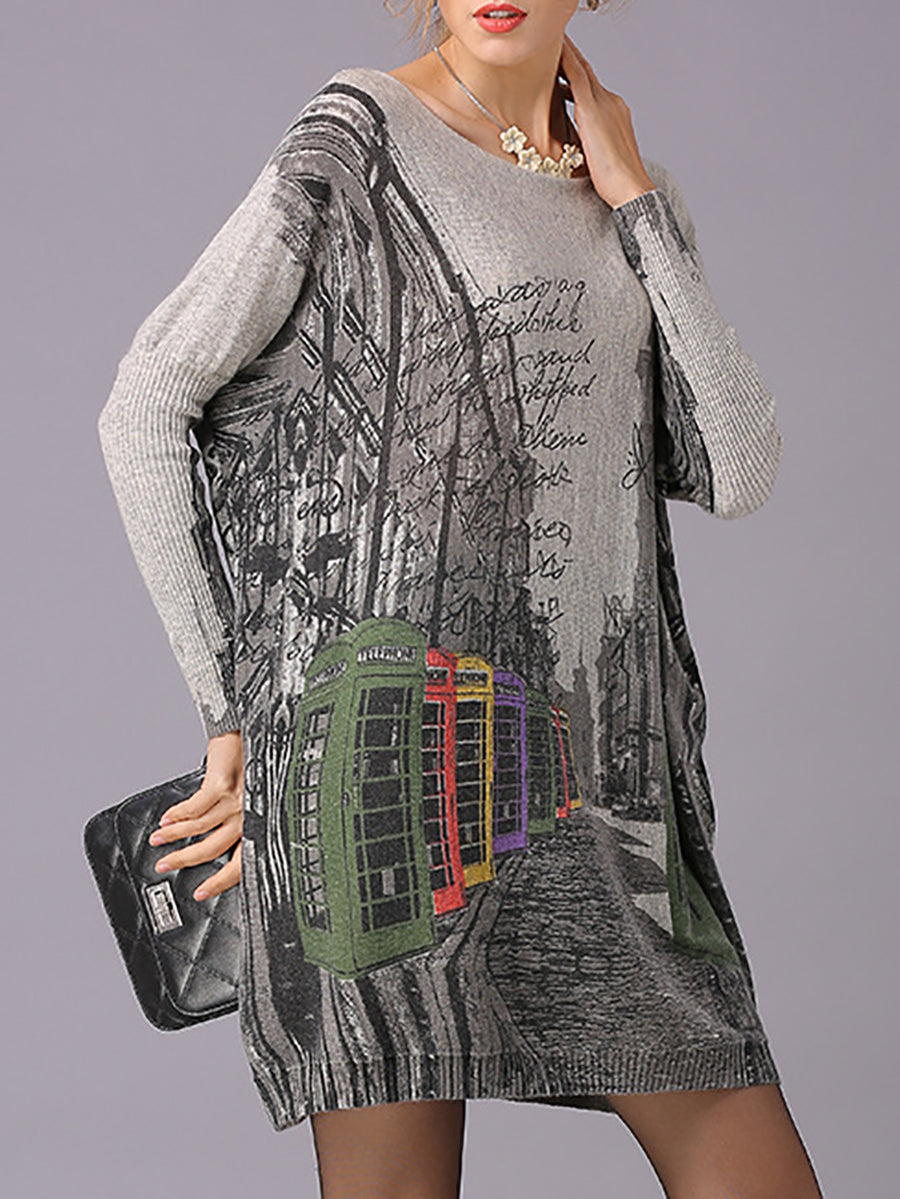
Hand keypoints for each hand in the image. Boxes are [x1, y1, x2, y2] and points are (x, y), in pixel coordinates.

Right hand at [147, 729, 243, 901]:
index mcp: (257, 821)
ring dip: (174, 835)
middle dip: (185, 861)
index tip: (200, 893)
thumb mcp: (249, 796)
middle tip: (164, 865)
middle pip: (214, 849)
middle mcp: (249, 813)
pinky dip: (177, 815)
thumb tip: (212, 844)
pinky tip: (167, 818)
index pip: (241, 861)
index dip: (220, 882)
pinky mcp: (223, 785)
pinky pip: (194, 808)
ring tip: (158, 838)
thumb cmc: (252, 763)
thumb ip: (235, 820)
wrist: (252, 730)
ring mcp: (238, 799)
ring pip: (200, 829)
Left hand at [558, 35, 656, 208]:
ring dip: (567, 56)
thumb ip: (588, 143)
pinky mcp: (592, 111)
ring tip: (551, 47)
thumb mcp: (600, 156)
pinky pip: (576, 78)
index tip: (564, 69)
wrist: (630, 188)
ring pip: (582, 71)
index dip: (579, 77)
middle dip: (572, 60)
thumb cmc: (616, 182)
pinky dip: (566, 63)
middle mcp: (612, 102)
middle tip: (556, 47)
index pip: (594, 89)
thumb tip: (575, 147)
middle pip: (588, 74)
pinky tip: (554, 53)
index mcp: (615, 113)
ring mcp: (604, 104)